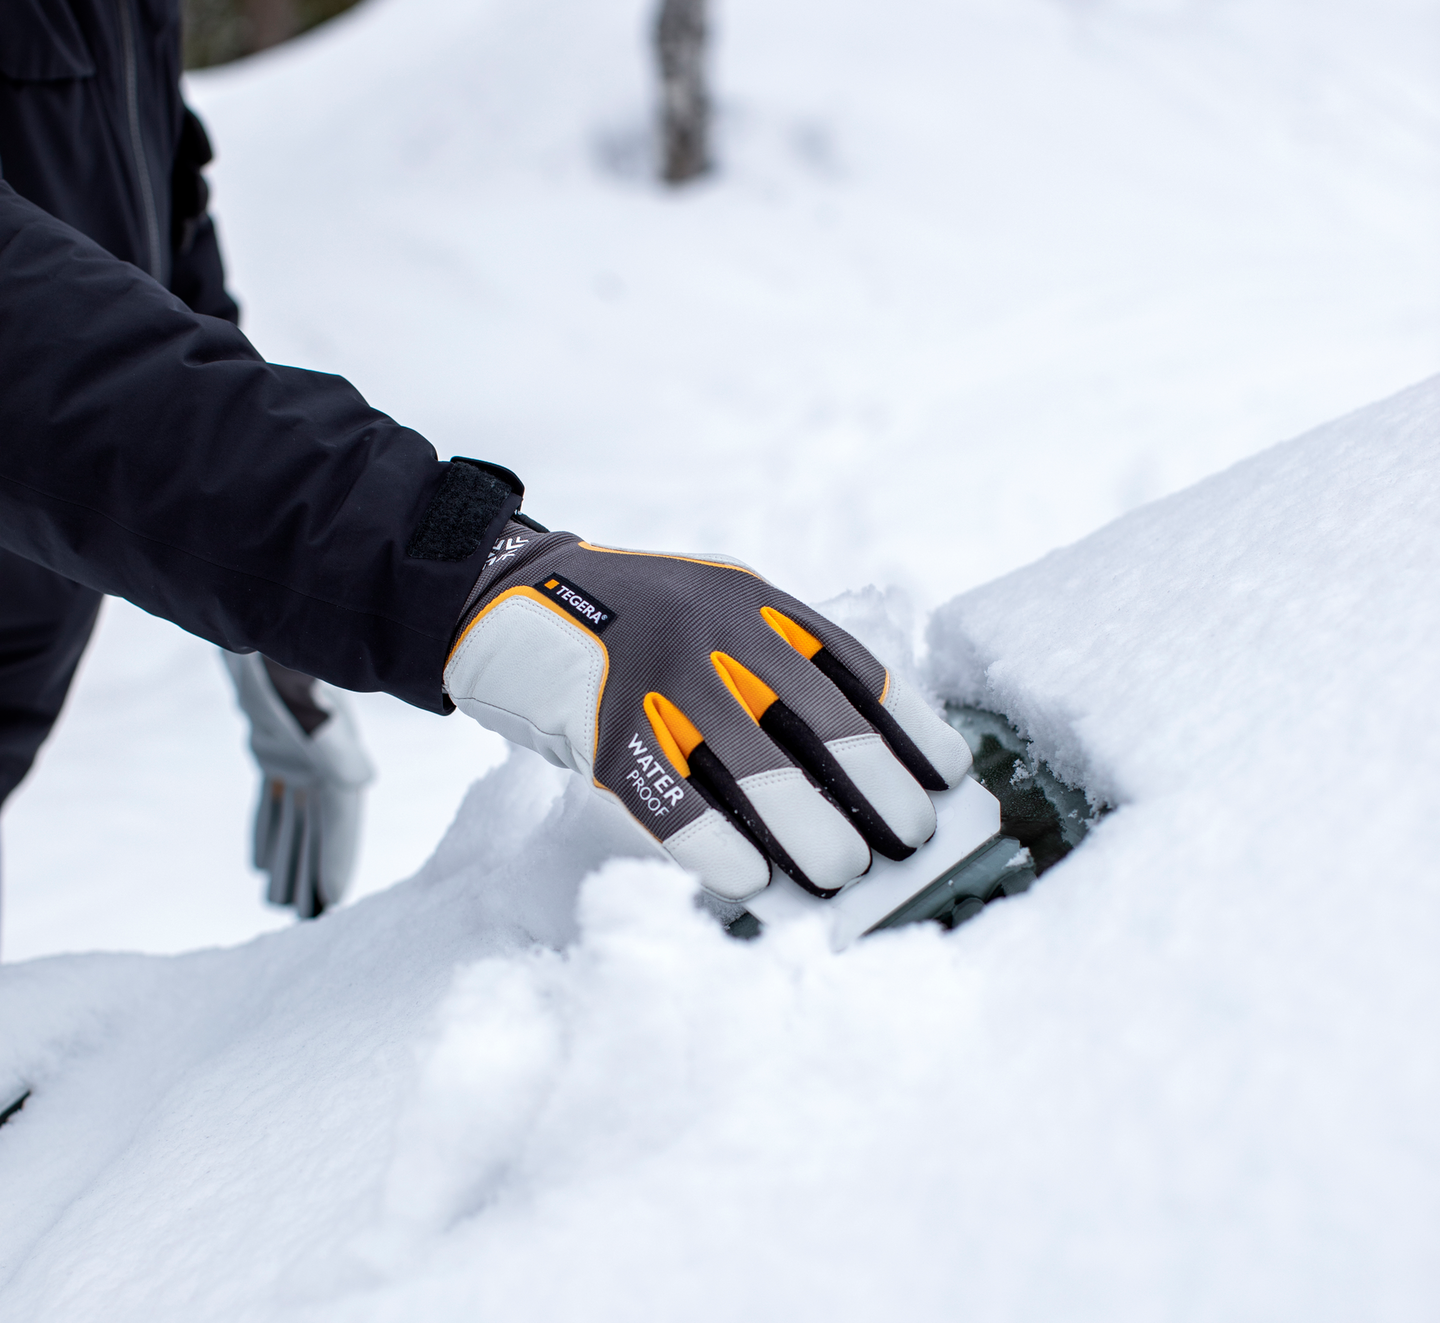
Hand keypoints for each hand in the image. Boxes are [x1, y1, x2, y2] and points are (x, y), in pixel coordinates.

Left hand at [223, 652, 374, 916]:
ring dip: (292, 861)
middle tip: (309, 922)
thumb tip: (357, 779)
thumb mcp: (309, 688)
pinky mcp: (271, 751)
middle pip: (316, 829)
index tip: (333, 902)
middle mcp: (320, 760)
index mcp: (334, 752)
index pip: (339, 817)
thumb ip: (327, 730)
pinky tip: (262, 866)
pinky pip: (272, 805)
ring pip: (294, 822)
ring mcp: (296, 758)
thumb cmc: (288, 653)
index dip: (336, 858)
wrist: (269, 615)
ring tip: (288, 907)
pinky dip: (270, 835)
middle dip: (314, 874)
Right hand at [443, 524, 970, 900]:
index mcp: (754, 601)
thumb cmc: (637, 624)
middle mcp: (715, 629)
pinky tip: (750, 882)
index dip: (908, 724)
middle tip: (908, 840)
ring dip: (807, 826)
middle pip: (815, 715)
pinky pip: (669, 797)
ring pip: (751, 763)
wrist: (515, 597)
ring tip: (844, 872)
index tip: (951, 777)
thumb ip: (771, 666)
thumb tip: (850, 773)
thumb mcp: (715, 612)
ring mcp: (660, 675)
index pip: (852, 665)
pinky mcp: (604, 727)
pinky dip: (713, 844)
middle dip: (874, 784)